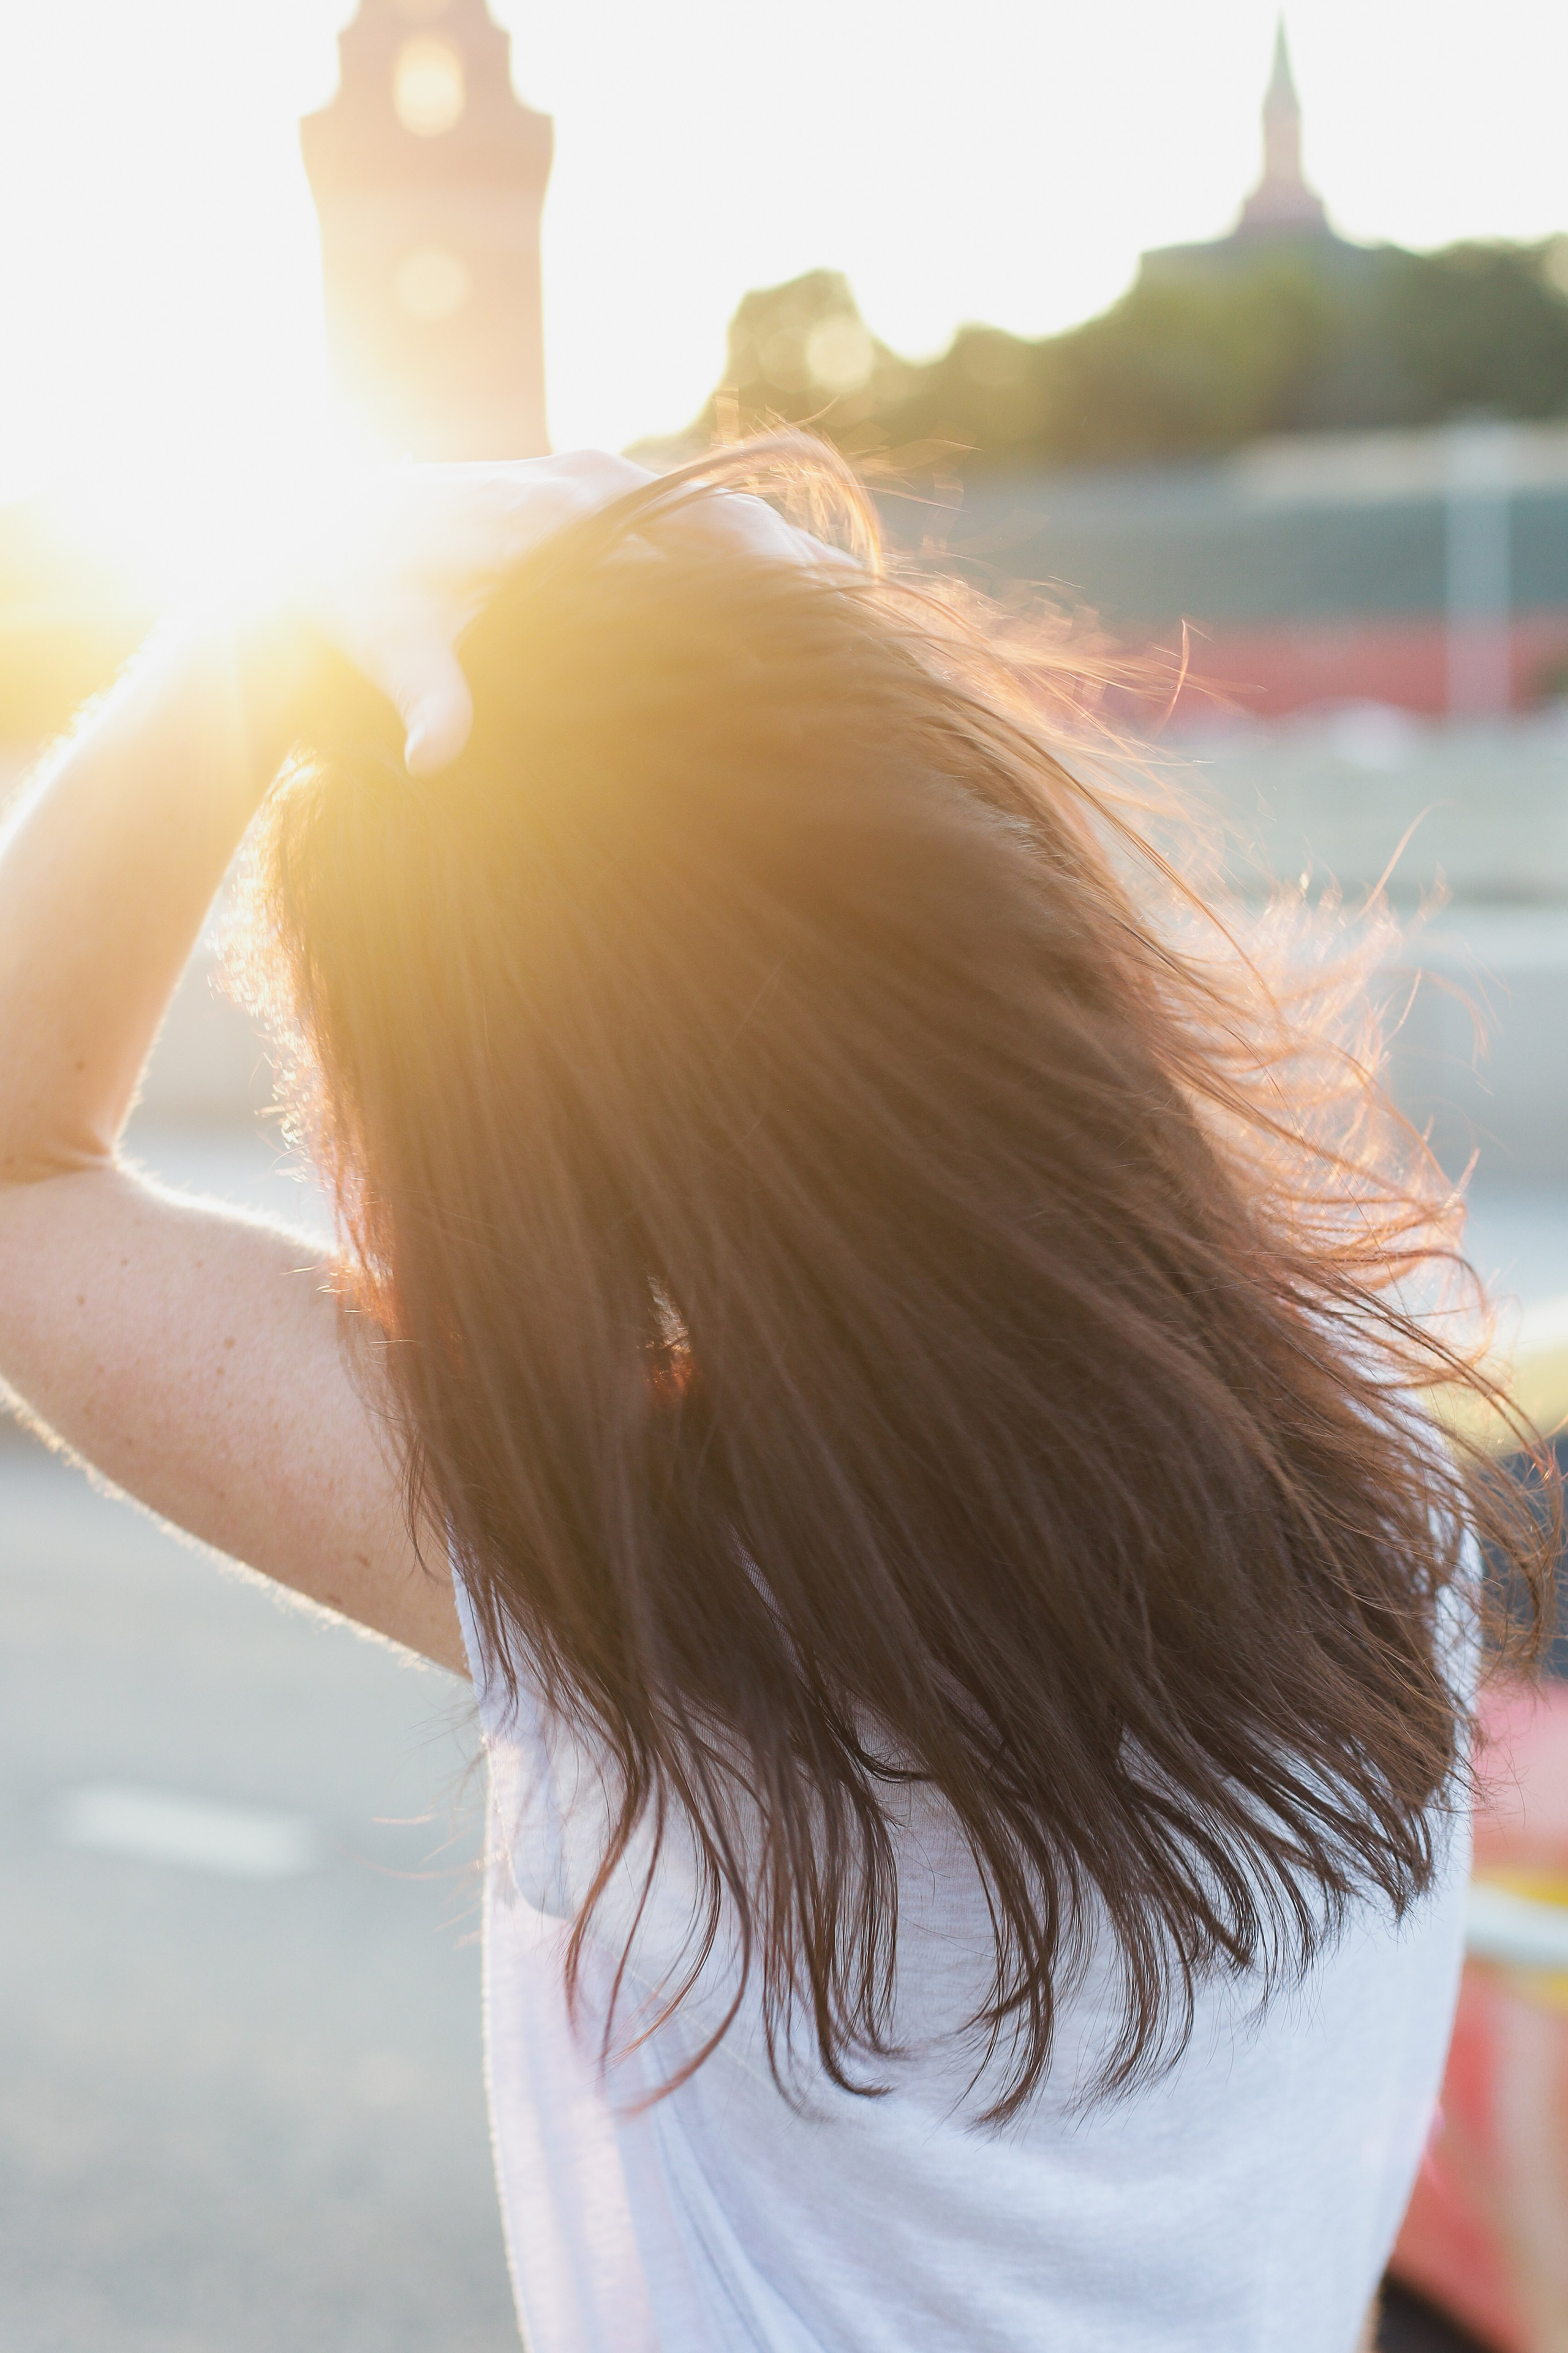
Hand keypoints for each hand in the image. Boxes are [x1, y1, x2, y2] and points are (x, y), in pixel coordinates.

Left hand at [294, 452, 835, 777]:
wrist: (328, 530)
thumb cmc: (362, 595)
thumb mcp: (385, 644)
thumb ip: (426, 696)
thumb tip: (432, 762)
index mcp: (557, 513)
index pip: (681, 556)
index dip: (753, 602)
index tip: (808, 648)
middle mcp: (592, 481)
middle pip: (729, 525)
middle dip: (803, 580)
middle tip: (872, 641)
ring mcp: (605, 479)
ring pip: (728, 514)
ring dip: (793, 566)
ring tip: (867, 626)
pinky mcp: (607, 490)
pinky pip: (704, 515)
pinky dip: (759, 556)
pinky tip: (809, 602)